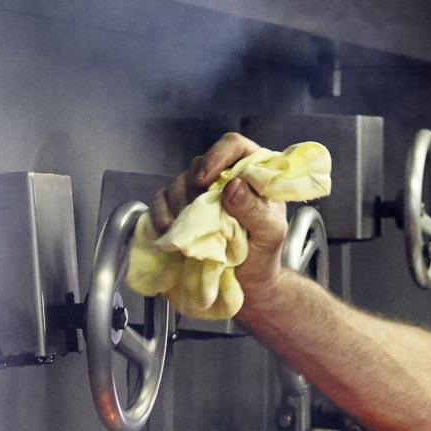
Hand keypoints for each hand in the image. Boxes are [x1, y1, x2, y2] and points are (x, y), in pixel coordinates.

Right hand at [151, 131, 289, 309]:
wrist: (248, 284)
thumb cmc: (263, 255)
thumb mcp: (269, 234)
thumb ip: (255, 209)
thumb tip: (232, 186)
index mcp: (251, 173)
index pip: (233, 146)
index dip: (218, 156)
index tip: (206, 180)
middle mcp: (223, 177)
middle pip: (200, 165)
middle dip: (197, 191)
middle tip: (204, 218)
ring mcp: (198, 192)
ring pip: (178, 183)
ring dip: (179, 207)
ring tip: (190, 232)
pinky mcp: (179, 209)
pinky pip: (161, 201)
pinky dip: (161, 215)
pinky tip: (168, 231)